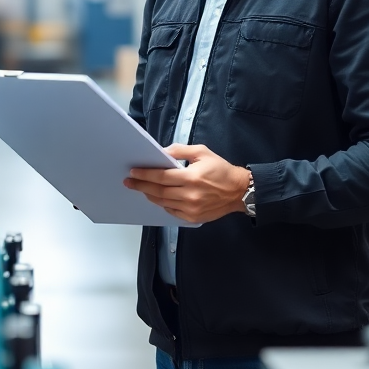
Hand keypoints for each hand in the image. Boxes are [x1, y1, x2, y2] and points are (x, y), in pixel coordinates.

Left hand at [124, 144, 250, 223]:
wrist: (239, 191)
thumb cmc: (220, 169)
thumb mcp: (202, 152)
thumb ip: (181, 150)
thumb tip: (162, 151)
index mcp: (192, 177)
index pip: (162, 177)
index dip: (145, 174)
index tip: (133, 172)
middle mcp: (190, 195)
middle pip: (158, 191)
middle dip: (141, 186)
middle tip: (129, 182)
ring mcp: (191, 209)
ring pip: (163, 202)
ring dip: (150, 195)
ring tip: (141, 189)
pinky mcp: (193, 218)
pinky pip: (172, 211)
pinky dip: (162, 204)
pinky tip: (157, 197)